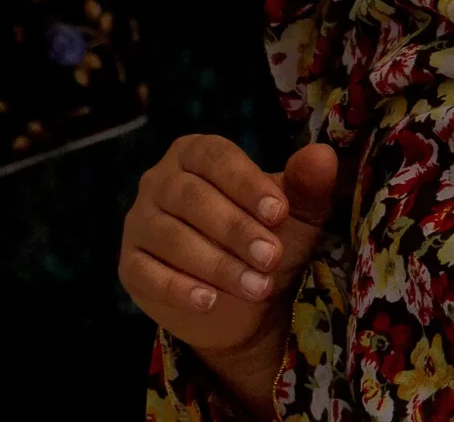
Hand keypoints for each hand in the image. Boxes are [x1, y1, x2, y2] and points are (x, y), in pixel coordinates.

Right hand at [120, 134, 338, 411]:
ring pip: (171, 237)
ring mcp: (140, 223)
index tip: (279, 212)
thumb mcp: (297, 212)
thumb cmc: (269, 236)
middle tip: (272, 257)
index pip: (215, 156)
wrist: (246, 298)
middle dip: (235, 229)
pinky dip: (179, 289)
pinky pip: (147, 273)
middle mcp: (160, 181)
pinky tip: (210, 301)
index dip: (246, 183)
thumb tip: (323, 156)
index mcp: (197, 152)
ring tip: (257, 286)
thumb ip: (307, 184)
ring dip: (217, 264)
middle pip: (191, 197)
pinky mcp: (130, 265)